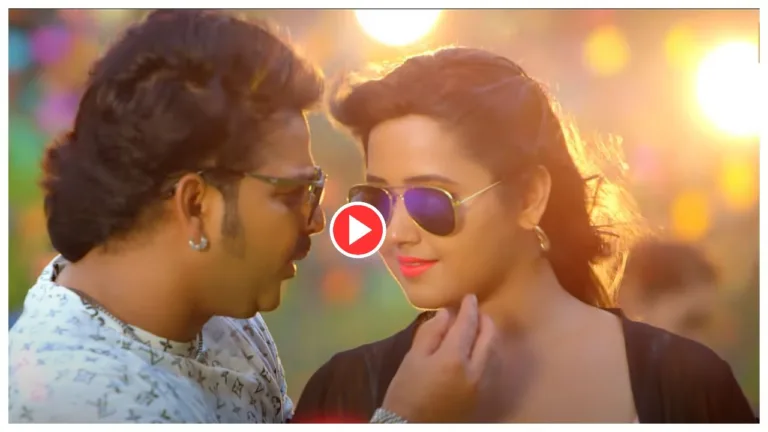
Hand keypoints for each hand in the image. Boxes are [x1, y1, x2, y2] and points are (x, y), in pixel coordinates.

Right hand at [381, 294, 498, 422]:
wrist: (412, 428)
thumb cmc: (406, 391)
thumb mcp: (413, 358)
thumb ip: (431, 333)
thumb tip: (447, 313)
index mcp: (454, 358)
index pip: (468, 324)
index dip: (469, 308)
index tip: (469, 298)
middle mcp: (475, 371)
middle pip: (490, 337)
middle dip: (485, 320)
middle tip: (475, 311)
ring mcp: (482, 385)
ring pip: (493, 352)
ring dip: (488, 336)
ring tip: (476, 328)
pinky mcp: (482, 396)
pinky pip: (490, 367)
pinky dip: (487, 353)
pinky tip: (476, 350)